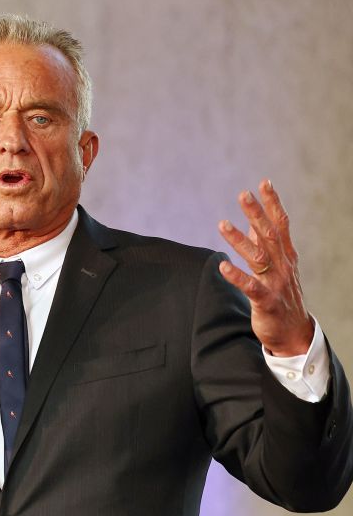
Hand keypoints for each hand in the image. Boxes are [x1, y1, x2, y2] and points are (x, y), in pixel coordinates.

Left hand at [217, 179, 314, 356]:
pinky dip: (236, 276)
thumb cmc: (282, 296)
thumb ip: (266, 245)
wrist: (293, 333)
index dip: (273, 204)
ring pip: (257, 257)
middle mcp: (282, 266)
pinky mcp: (266, 301)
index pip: (281, 224)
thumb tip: (255, 222)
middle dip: (256, 213)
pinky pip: (250, 287)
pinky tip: (222, 266)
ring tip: (222, 224)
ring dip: (240, 240)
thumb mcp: (277, 267)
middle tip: (243, 194)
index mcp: (286, 256)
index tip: (264, 183)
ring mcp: (275, 283)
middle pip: (268, 235)